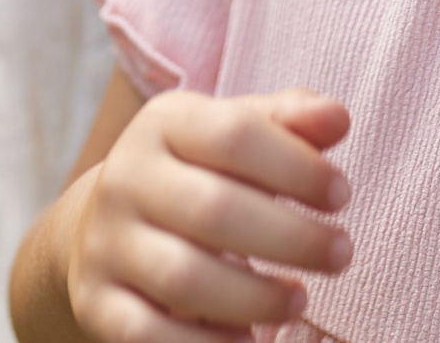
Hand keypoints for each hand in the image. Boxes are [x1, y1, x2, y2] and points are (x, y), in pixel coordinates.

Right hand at [65, 87, 352, 341]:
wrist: (103, 227)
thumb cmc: (198, 175)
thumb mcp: (235, 133)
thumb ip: (289, 122)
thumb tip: (337, 119)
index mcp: (164, 123)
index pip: (235, 135)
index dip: (298, 167)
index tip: (341, 196)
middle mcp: (126, 178)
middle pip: (214, 210)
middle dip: (291, 238)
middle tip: (341, 254)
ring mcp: (107, 243)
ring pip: (185, 279)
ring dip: (256, 298)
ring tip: (299, 300)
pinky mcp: (98, 302)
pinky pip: (150, 335)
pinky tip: (248, 342)